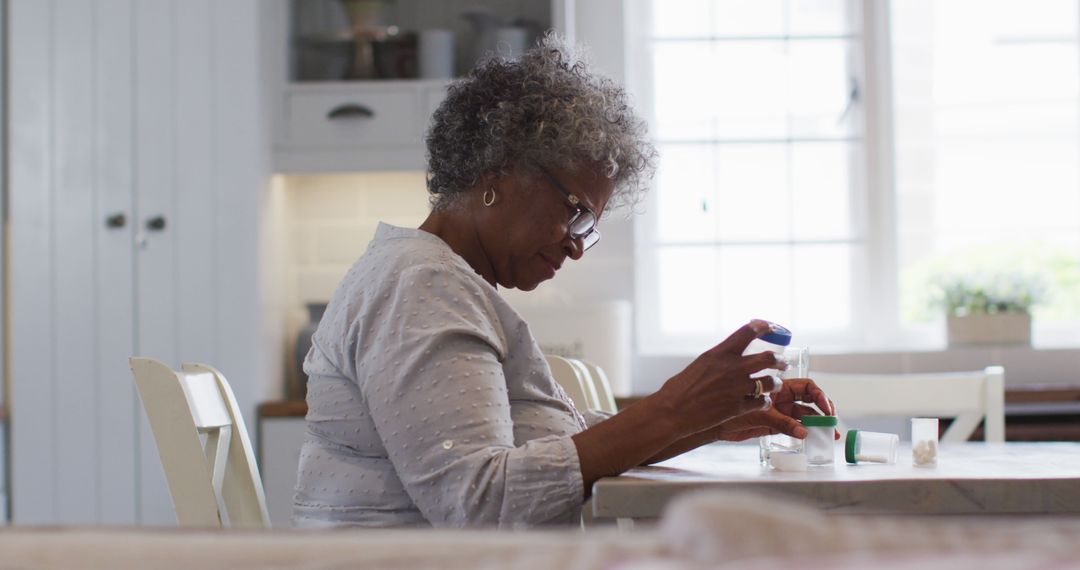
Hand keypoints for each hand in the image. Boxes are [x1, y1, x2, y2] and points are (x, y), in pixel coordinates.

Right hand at [654, 320, 786, 438]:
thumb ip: (717, 361)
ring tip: (775, 385)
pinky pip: (762, 402)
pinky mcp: (738, 407)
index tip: (770, 326)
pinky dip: (764, 402)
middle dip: (779, 360)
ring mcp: (737, 388)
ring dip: (775, 383)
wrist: (671, 412)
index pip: (748, 332)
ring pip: (770, 382)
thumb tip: (727, 361)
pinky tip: (762, 402)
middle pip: (767, 358)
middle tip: (783, 363)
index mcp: (719, 354)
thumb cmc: (678, 390)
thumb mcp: (699, 365)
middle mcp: (732, 368)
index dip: (763, 327)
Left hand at [711, 378, 837, 441]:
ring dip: (817, 424)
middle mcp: (781, 397)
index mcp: (778, 386)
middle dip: (824, 410)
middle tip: (831, 422)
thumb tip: (803, 431)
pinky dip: (804, 434)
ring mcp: (778, 412)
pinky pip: (794, 429)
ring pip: (804, 416)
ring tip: (829, 436)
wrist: (711, 422)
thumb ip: (780, 422)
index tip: (826, 407)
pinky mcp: (773, 426)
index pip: (806, 386)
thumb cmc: (728, 408)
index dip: (819, 395)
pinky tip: (812, 439)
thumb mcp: (757, 413)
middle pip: (810, 401)